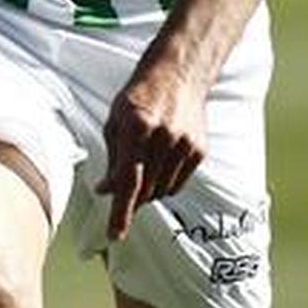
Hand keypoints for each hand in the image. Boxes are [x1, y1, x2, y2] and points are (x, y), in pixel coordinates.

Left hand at [95, 61, 208, 240]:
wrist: (179, 72)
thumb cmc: (138, 94)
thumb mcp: (115, 119)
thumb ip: (112, 156)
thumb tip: (107, 190)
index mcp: (137, 126)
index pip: (128, 179)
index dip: (120, 210)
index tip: (115, 234)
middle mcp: (164, 137)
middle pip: (145, 189)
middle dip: (130, 198)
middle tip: (119, 191)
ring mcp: (185, 145)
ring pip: (162, 191)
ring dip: (147, 189)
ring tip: (142, 164)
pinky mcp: (200, 151)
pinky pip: (178, 183)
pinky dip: (164, 182)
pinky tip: (159, 161)